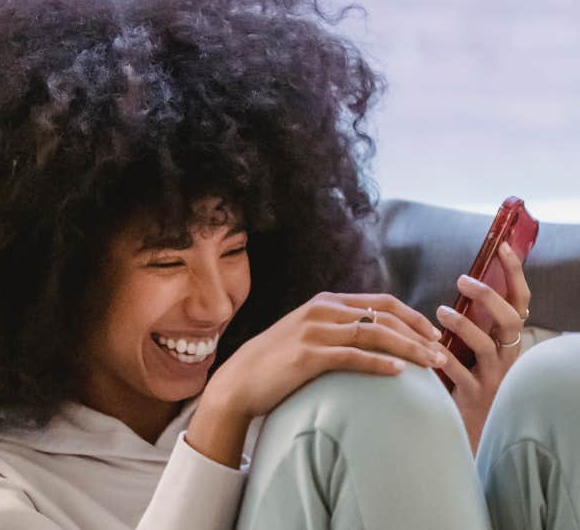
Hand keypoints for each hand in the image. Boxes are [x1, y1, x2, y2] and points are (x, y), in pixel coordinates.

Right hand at [187, 292, 444, 467]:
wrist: (239, 381)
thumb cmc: (277, 363)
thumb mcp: (307, 335)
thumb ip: (336, 329)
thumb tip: (373, 338)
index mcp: (325, 303)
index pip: (381, 302)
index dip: (413, 316)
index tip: (435, 334)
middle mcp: (322, 311)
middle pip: (384, 316)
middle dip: (419, 334)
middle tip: (443, 353)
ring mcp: (314, 331)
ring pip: (375, 334)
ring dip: (409, 348)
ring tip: (433, 364)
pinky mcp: (308, 354)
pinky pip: (352, 356)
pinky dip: (379, 363)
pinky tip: (398, 373)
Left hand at [436, 241, 530, 452]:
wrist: (469, 431)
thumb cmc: (466, 382)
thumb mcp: (474, 349)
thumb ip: (472, 322)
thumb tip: (461, 286)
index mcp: (508, 342)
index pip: (519, 303)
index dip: (515, 275)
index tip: (503, 248)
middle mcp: (507, 358)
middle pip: (509, 321)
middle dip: (489, 296)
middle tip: (464, 279)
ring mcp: (493, 379)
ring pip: (486, 346)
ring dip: (463, 325)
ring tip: (441, 310)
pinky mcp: (474, 398)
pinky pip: (460, 375)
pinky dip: (443, 360)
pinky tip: (429, 350)